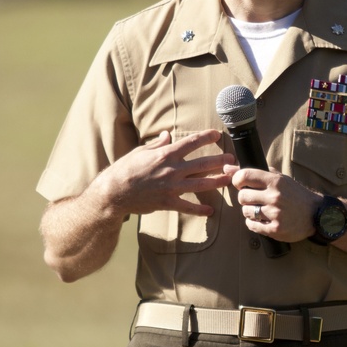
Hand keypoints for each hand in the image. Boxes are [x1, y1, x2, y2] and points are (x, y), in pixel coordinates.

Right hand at [102, 130, 235, 216]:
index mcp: (166, 154)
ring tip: (230, 180)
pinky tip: (210, 211)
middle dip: (220, 161)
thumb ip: (157, 144)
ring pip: (201, 184)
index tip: (217, 134)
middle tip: (233, 160)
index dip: (206, 137)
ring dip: (218, 181)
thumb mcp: (140, 152)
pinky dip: (199, 210)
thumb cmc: (125, 169)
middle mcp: (172, 169)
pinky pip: (188, 207)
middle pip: (203, 164)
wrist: (114, 192)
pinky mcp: (168, 202)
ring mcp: (171, 187)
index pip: (191, 142)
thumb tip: (168, 135)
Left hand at [231, 166, 319, 242]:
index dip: (237, 180)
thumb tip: (227, 168)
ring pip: (246, 211)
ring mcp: (275, 214)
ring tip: (260, 210)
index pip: (244, 176)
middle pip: (242, 196)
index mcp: (276, 181)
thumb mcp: (279, 178)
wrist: (315, 214)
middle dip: (245, 198)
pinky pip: (252, 225)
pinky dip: (253, 223)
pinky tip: (262, 220)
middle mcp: (275, 196)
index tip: (240, 184)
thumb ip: (254, 172)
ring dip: (250, 211)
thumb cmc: (294, 194)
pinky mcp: (275, 229)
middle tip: (253, 199)